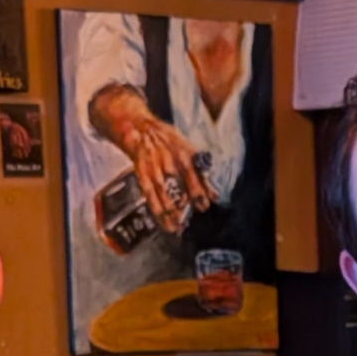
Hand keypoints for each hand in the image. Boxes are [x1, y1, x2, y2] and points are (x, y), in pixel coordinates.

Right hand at [98, 98, 216, 232]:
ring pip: (163, 192)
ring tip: (176, 227)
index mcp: (185, 153)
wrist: (141, 128)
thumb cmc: (169, 142)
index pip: (196, 173)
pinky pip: (149, 192)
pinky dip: (156, 207)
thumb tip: (215, 197)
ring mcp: (155, 165)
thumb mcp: (188, 151)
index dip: (201, 191)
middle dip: (186, 204)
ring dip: (170, 212)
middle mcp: (170, 159)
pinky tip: (162, 219)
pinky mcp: (142, 171)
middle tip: (189, 221)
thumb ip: (202, 174)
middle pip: (180, 184)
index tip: (205, 206)